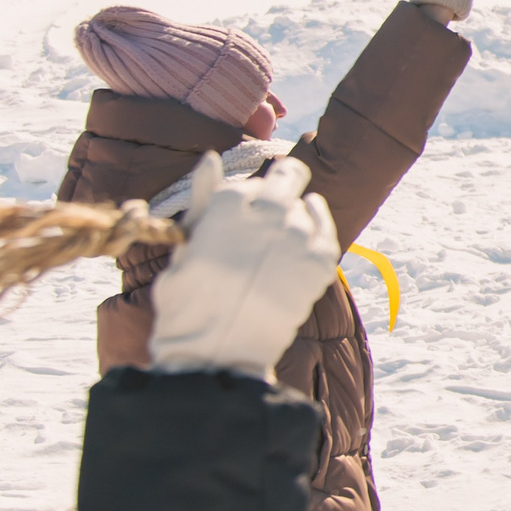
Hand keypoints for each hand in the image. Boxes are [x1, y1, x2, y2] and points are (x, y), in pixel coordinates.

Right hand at [149, 153, 341, 377]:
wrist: (219, 353)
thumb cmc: (189, 304)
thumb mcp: (185, 247)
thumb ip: (202, 199)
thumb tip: (210, 158)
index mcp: (229, 206)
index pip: (244, 185)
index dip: (240, 201)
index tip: (237, 219)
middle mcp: (269, 214)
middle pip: (287, 176)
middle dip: (281, 182)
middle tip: (275, 196)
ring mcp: (299, 237)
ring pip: (305, 205)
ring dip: (293, 214)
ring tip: (277, 241)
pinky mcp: (321, 261)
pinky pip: (326, 230)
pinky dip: (316, 226)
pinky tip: (304, 234)